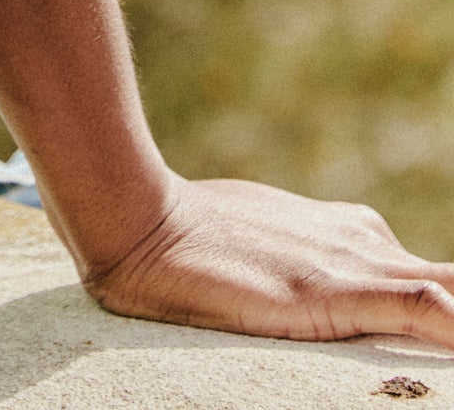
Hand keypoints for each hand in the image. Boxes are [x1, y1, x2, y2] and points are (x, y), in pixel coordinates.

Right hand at [83, 176, 453, 347]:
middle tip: (453, 345)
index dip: (447, 306)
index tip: (441, 327)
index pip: (432, 282)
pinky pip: (423, 307)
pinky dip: (452, 324)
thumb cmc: (193, 240)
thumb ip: (305, 265)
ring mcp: (358, 264)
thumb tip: (305, 293)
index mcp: (354, 234)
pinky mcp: (338, 291)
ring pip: (450, 292)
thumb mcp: (268, 249)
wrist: (146, 225)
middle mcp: (367, 243)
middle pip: (451, 283)